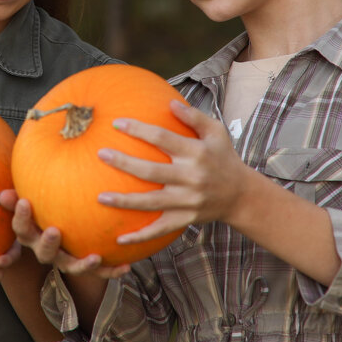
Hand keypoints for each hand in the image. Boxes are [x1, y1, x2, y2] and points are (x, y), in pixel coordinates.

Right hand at [2, 189, 130, 278]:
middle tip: (54, 231)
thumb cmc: (44, 207)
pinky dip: (111, 271)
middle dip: (48, 244)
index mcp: (31, 235)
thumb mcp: (33, 199)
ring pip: (72, 267)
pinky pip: (99, 271)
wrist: (61, 228)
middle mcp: (47, 250)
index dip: (20, 217)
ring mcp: (66, 259)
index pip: (21, 228)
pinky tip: (126, 266)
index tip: (24, 201)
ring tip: (95, 257)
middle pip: (44, 253)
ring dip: (83, 265)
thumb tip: (3, 193)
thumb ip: (21, 196)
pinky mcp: (85, 264)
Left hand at [96, 100, 248, 243]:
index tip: (116, 123)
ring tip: (100, 197)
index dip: (139, 130)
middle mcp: (191, 177)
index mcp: (196, 153)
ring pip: (151, 202)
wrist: (241, 195)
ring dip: (124, 201)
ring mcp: (188, 201)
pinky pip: (160, 229)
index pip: (163, 139)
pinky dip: (140, 236)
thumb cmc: (223, 158)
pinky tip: (119, 239)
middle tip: (101, 154)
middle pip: (152, 171)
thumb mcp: (216, 133)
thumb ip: (194, 117)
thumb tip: (170, 101)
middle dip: (125, 163)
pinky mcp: (185, 219)